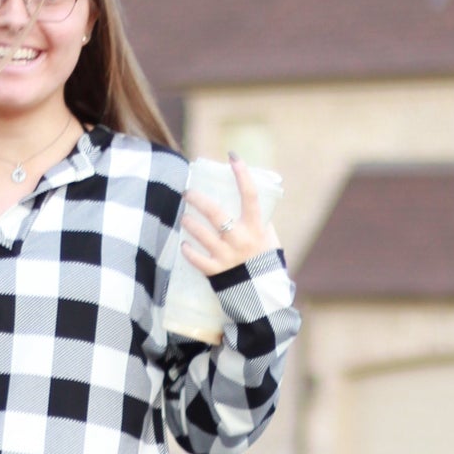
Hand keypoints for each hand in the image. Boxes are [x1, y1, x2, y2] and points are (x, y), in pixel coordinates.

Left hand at [181, 153, 269, 279]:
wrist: (264, 296)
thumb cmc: (265, 261)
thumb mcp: (269, 238)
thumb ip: (258, 220)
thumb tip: (245, 200)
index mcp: (256, 227)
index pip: (250, 194)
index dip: (242, 173)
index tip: (232, 157)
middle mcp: (240, 239)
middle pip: (215, 213)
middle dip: (198, 199)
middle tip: (188, 192)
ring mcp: (227, 256)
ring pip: (201, 234)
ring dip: (189, 223)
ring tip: (184, 217)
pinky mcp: (216, 272)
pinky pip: (196, 259)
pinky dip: (188, 250)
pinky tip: (184, 245)